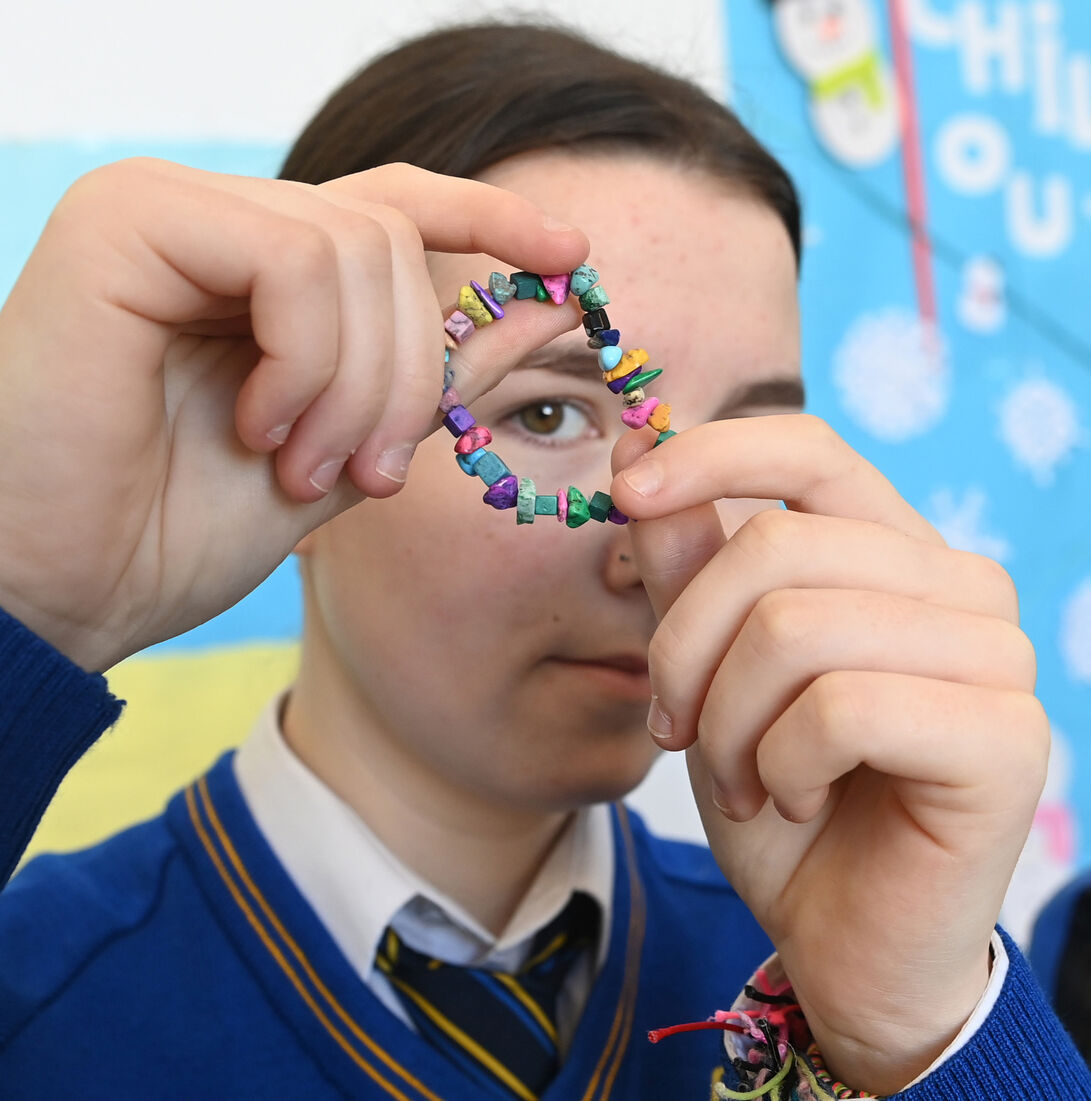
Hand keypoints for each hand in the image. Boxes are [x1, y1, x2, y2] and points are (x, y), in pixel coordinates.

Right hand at [0, 157, 587, 670]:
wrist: (58, 590)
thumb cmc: (179, 530)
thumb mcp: (344, 453)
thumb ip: (430, 380)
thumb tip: (540, 314)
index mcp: (258, 268)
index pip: (397, 205)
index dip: (491, 216)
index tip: (572, 255)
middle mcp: (214, 217)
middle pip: (394, 239)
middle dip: (407, 376)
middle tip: (362, 475)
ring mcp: (167, 207)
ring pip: (358, 248)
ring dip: (358, 386)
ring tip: (298, 466)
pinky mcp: (125, 219)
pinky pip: (292, 261)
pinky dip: (307, 362)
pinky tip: (256, 427)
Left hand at [610, 416, 1046, 1094]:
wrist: (839, 939)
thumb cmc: (778, 794)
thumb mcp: (708, 667)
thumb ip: (687, 561)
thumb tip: (637, 441)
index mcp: (896, 553)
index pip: (811, 450)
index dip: (710, 455)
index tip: (624, 492)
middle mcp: (962, 586)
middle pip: (777, 545)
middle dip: (687, 648)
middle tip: (680, 728)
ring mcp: (997, 657)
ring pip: (796, 626)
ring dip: (729, 723)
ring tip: (744, 777)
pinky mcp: (1008, 738)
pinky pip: (840, 708)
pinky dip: (781, 766)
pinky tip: (799, 801)